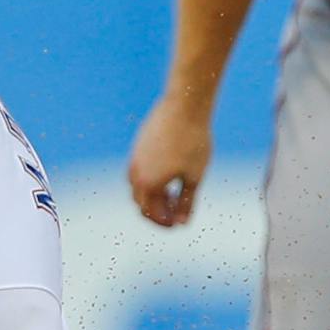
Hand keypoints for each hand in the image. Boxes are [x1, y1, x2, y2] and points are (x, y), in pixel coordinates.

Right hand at [128, 95, 212, 227]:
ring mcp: (135, 159)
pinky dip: (151, 180)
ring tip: (174, 194)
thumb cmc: (193, 142)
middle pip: (142, 203)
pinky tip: (169, 175)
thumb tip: (182, 223)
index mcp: (148, 184)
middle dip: (158, 212)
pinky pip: (139, 171)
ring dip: (153, 196)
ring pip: (139, 187)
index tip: (179, 223)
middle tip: (177, 213)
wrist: (184, 105)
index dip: (166, 223)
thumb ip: (186, 202)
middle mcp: (135, 173)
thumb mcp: (194, 176)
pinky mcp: (138, 146)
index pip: (151, 214)